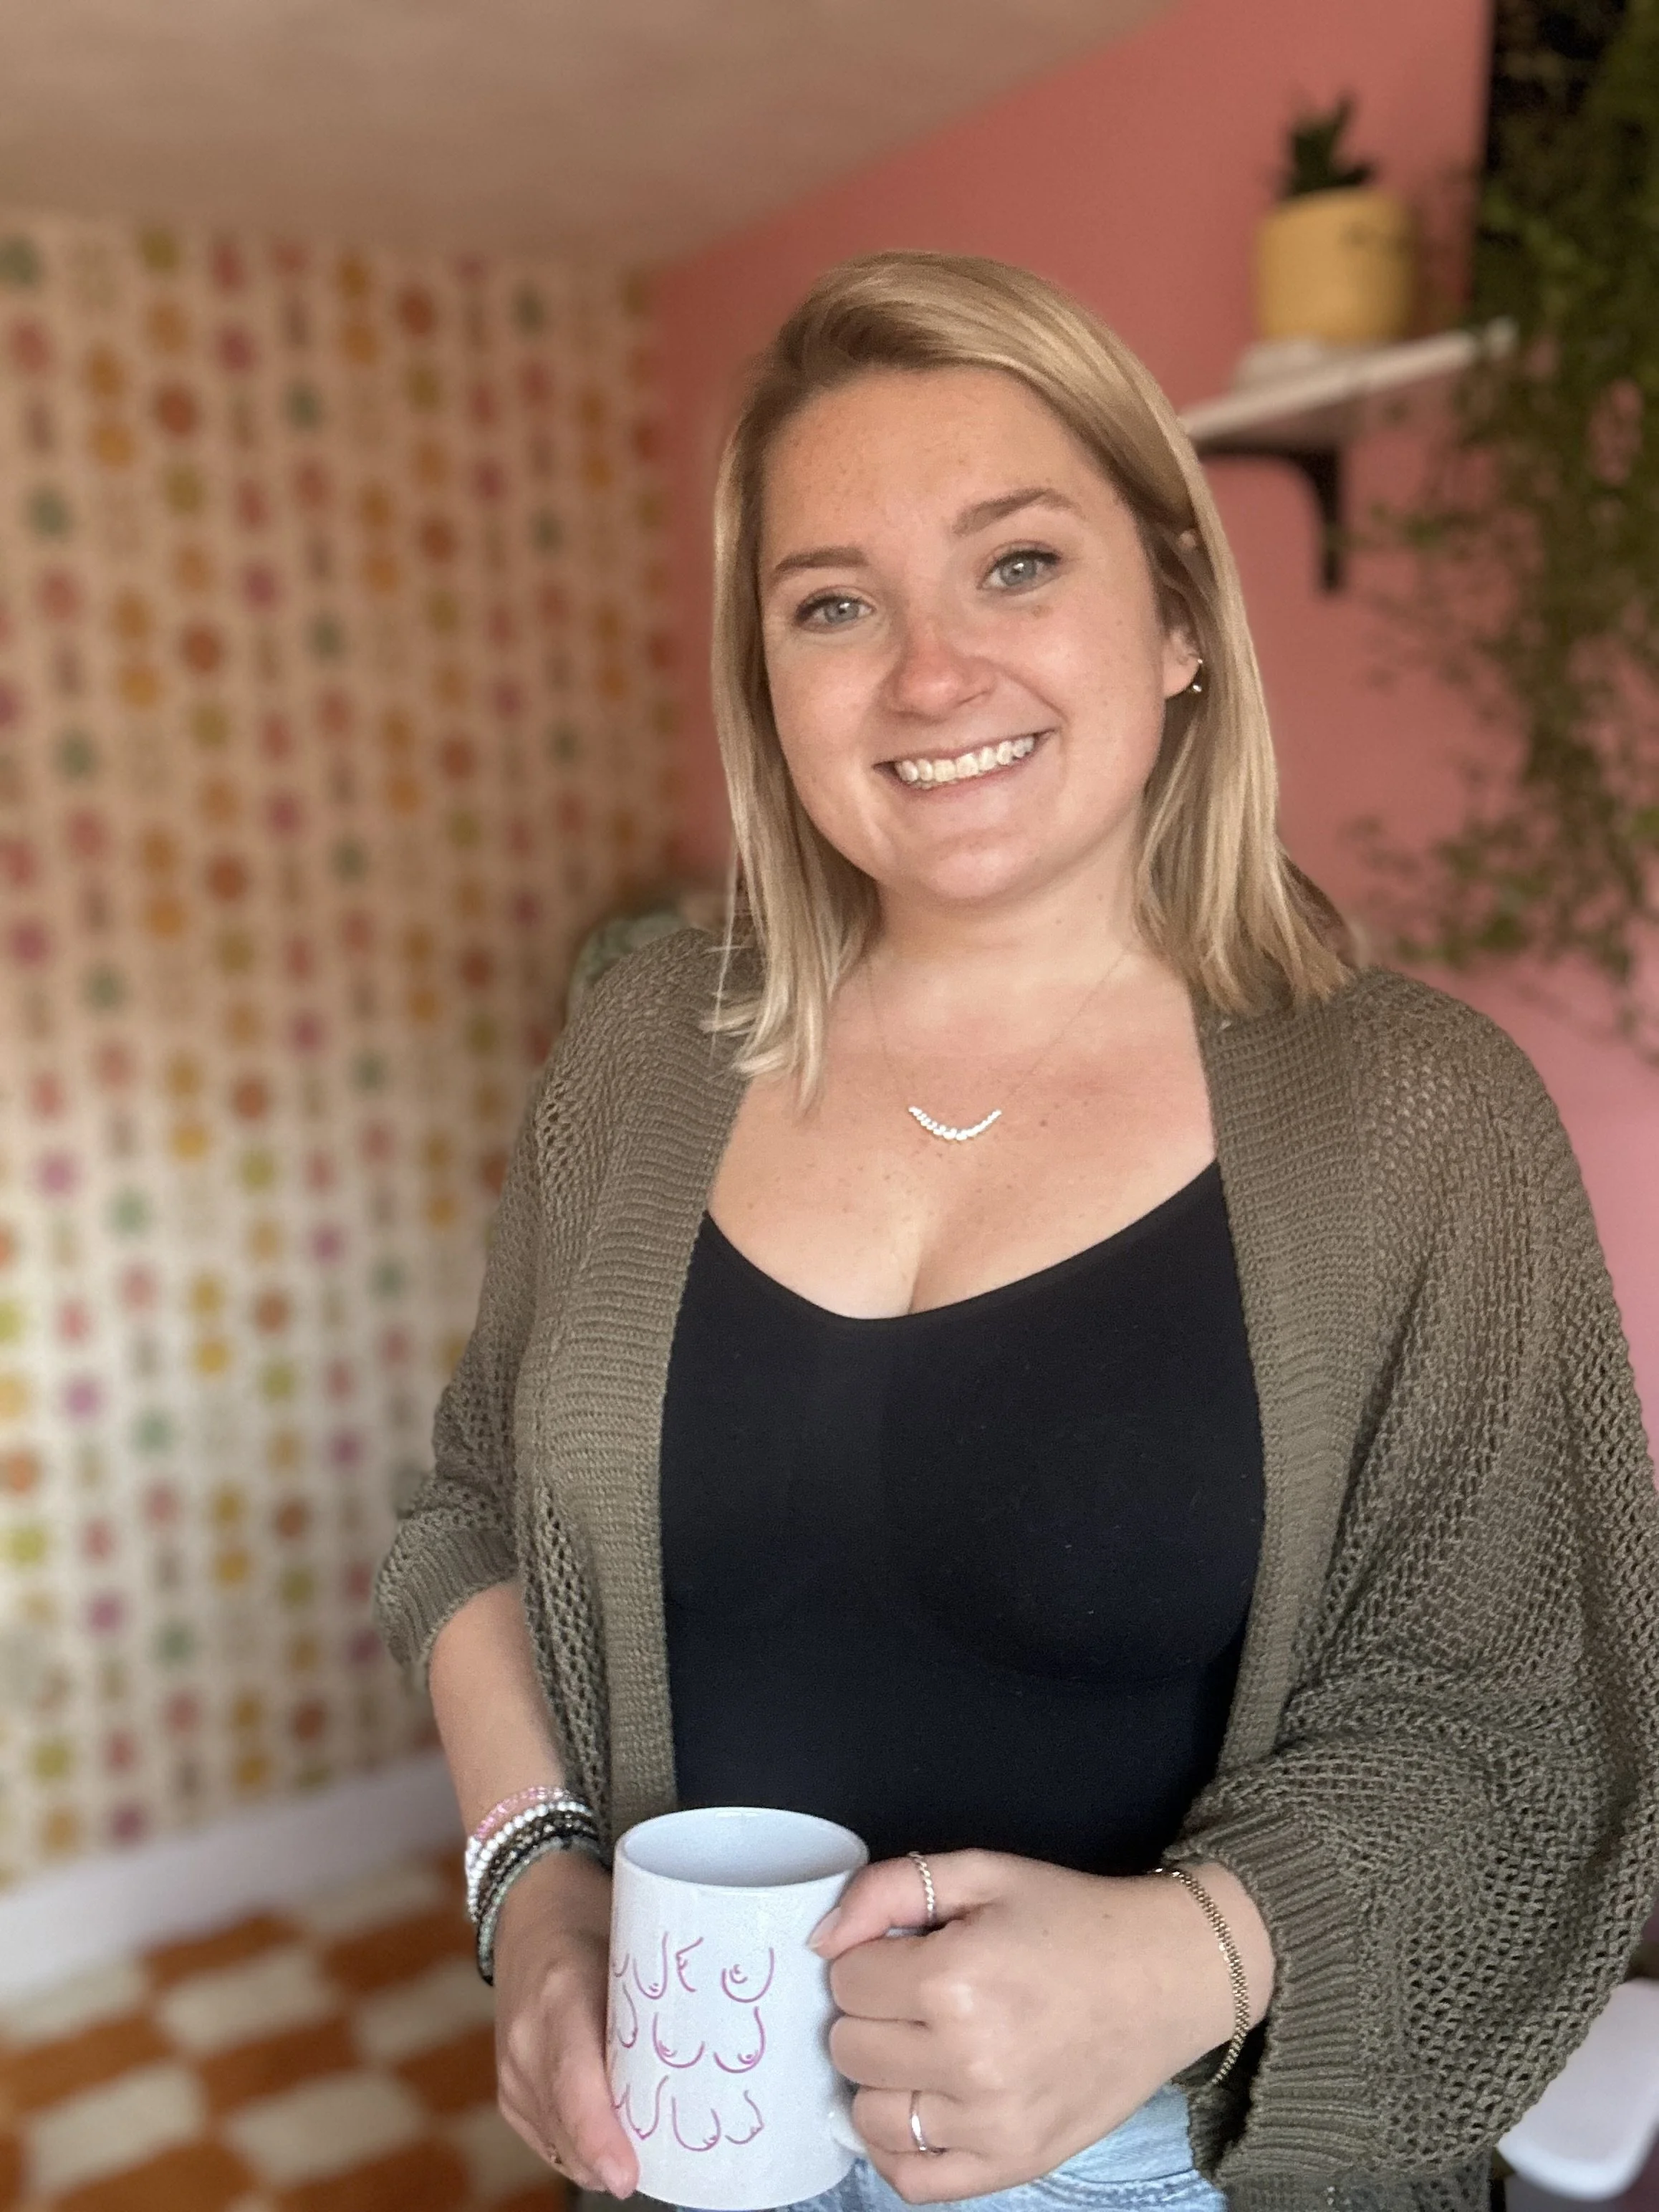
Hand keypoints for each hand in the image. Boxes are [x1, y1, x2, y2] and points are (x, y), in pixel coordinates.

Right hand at [492, 1848, 637, 2198]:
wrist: (531, 1900)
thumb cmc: (595, 1915)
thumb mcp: (635, 1941)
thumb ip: (660, 1997)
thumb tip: (721, 2049)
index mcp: (561, 1992)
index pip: (575, 2082)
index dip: (600, 2137)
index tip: (630, 2176)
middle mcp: (526, 2035)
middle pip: (565, 2127)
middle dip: (613, 2161)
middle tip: (671, 2164)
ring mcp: (510, 2064)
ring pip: (555, 2142)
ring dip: (598, 2158)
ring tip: (650, 2150)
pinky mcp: (506, 2084)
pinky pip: (543, 2137)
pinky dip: (577, 2146)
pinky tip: (612, 2138)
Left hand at [812, 1851, 1271, 2203]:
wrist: (1165, 1976)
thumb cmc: (1070, 1918)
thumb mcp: (982, 1873)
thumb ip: (889, 1890)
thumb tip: (821, 1939)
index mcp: (955, 1979)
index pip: (846, 1980)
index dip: (868, 1958)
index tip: (906, 1952)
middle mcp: (969, 2060)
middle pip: (849, 2047)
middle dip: (871, 2013)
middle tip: (916, 1996)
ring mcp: (991, 2124)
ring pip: (870, 2114)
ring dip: (883, 2077)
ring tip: (923, 2047)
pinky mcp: (1013, 2164)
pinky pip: (913, 2181)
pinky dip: (899, 2147)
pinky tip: (921, 2105)